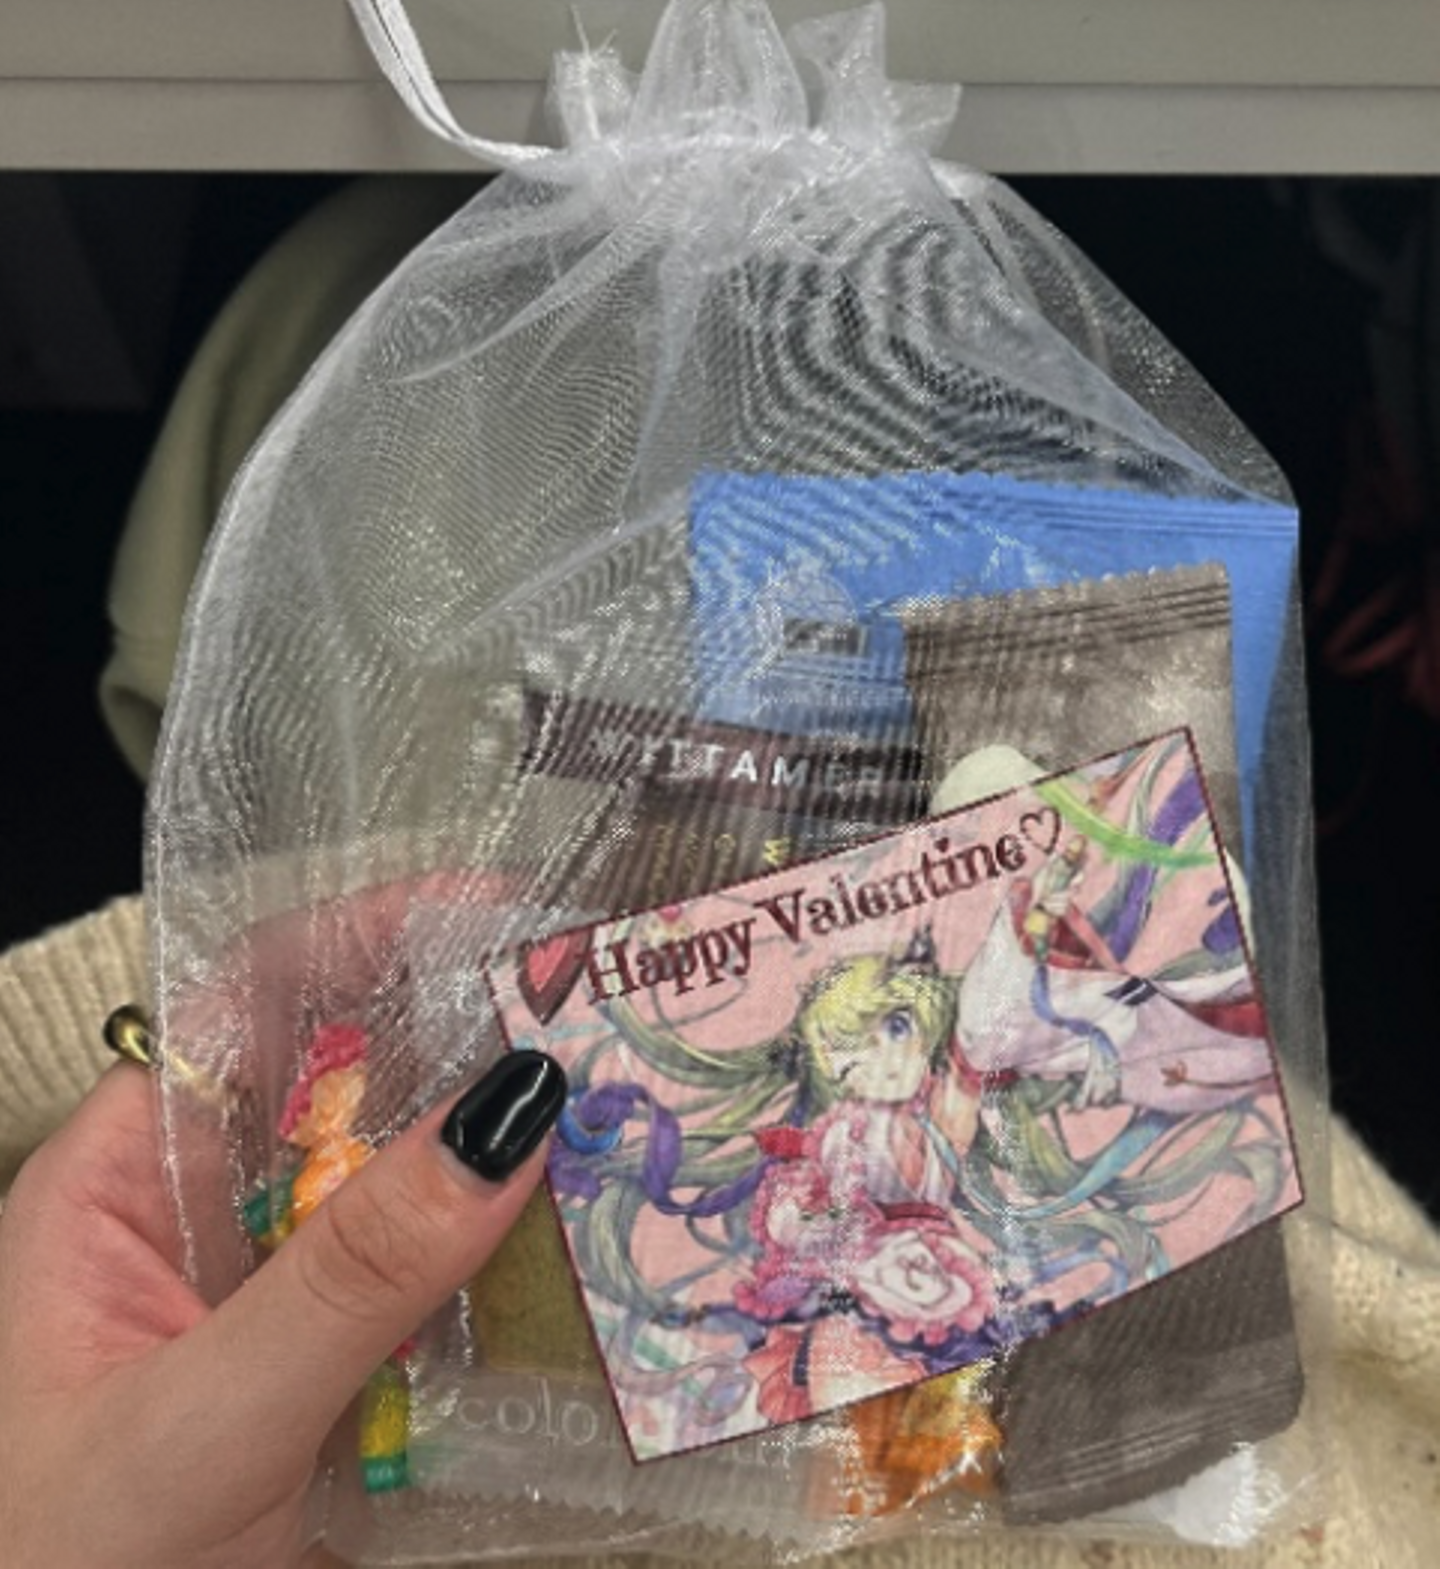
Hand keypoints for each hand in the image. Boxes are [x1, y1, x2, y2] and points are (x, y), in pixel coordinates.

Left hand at [0, 883, 564, 1568]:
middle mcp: (214, 1213)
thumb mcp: (198, 1419)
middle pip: (358, 1082)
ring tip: (630, 1113)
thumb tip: (502, 1118)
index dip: (369, 937)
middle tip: (604, 1013)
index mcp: (128, 1181)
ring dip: (514, 1155)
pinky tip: (596, 1247)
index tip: (494, 911)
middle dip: (474, 1042)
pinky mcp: (349, 1365)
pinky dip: (521, 1261)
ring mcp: (288, 1291)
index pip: (251, 1003)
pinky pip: (447, 1282)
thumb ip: (349, 1278)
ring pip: (416, 1183)